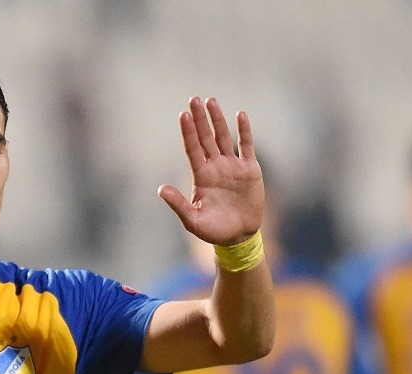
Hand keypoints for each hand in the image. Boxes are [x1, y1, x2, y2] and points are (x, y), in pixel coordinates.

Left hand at [159, 97, 264, 246]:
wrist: (239, 236)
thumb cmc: (214, 231)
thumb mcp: (193, 221)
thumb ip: (178, 205)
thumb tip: (161, 190)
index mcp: (201, 176)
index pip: (192, 149)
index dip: (188, 132)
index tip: (182, 115)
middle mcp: (215, 167)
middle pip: (206, 138)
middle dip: (200, 119)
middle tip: (194, 99)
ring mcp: (232, 166)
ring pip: (224, 137)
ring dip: (218, 120)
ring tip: (211, 101)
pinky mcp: (250, 170)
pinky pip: (247, 146)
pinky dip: (245, 131)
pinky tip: (241, 115)